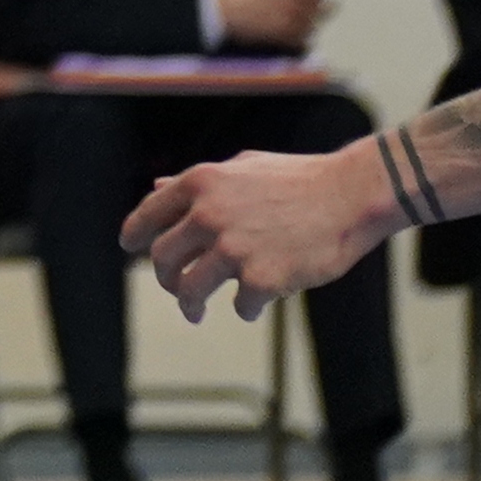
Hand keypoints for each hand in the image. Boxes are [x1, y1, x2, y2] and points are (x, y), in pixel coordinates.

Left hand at [132, 145, 392, 319]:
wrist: (350, 196)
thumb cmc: (298, 180)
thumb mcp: (240, 168)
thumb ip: (197, 183)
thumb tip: (158, 188)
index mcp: (200, 183)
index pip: (149, 213)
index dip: (134, 233)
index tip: (130, 246)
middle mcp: (208, 215)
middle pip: (163, 258)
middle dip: (165, 278)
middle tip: (175, 288)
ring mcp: (233, 249)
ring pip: (190, 290)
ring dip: (190, 305)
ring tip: (196, 311)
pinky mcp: (262, 280)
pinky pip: (242, 306)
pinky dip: (247, 309)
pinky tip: (256, 305)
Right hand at [210, 0, 326, 49]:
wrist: (218, 12)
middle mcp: (291, 1)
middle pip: (314, 0)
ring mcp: (287, 20)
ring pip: (312, 18)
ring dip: (320, 14)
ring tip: (330, 9)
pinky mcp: (281, 35)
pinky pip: (301, 37)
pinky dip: (308, 34)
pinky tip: (312, 31)